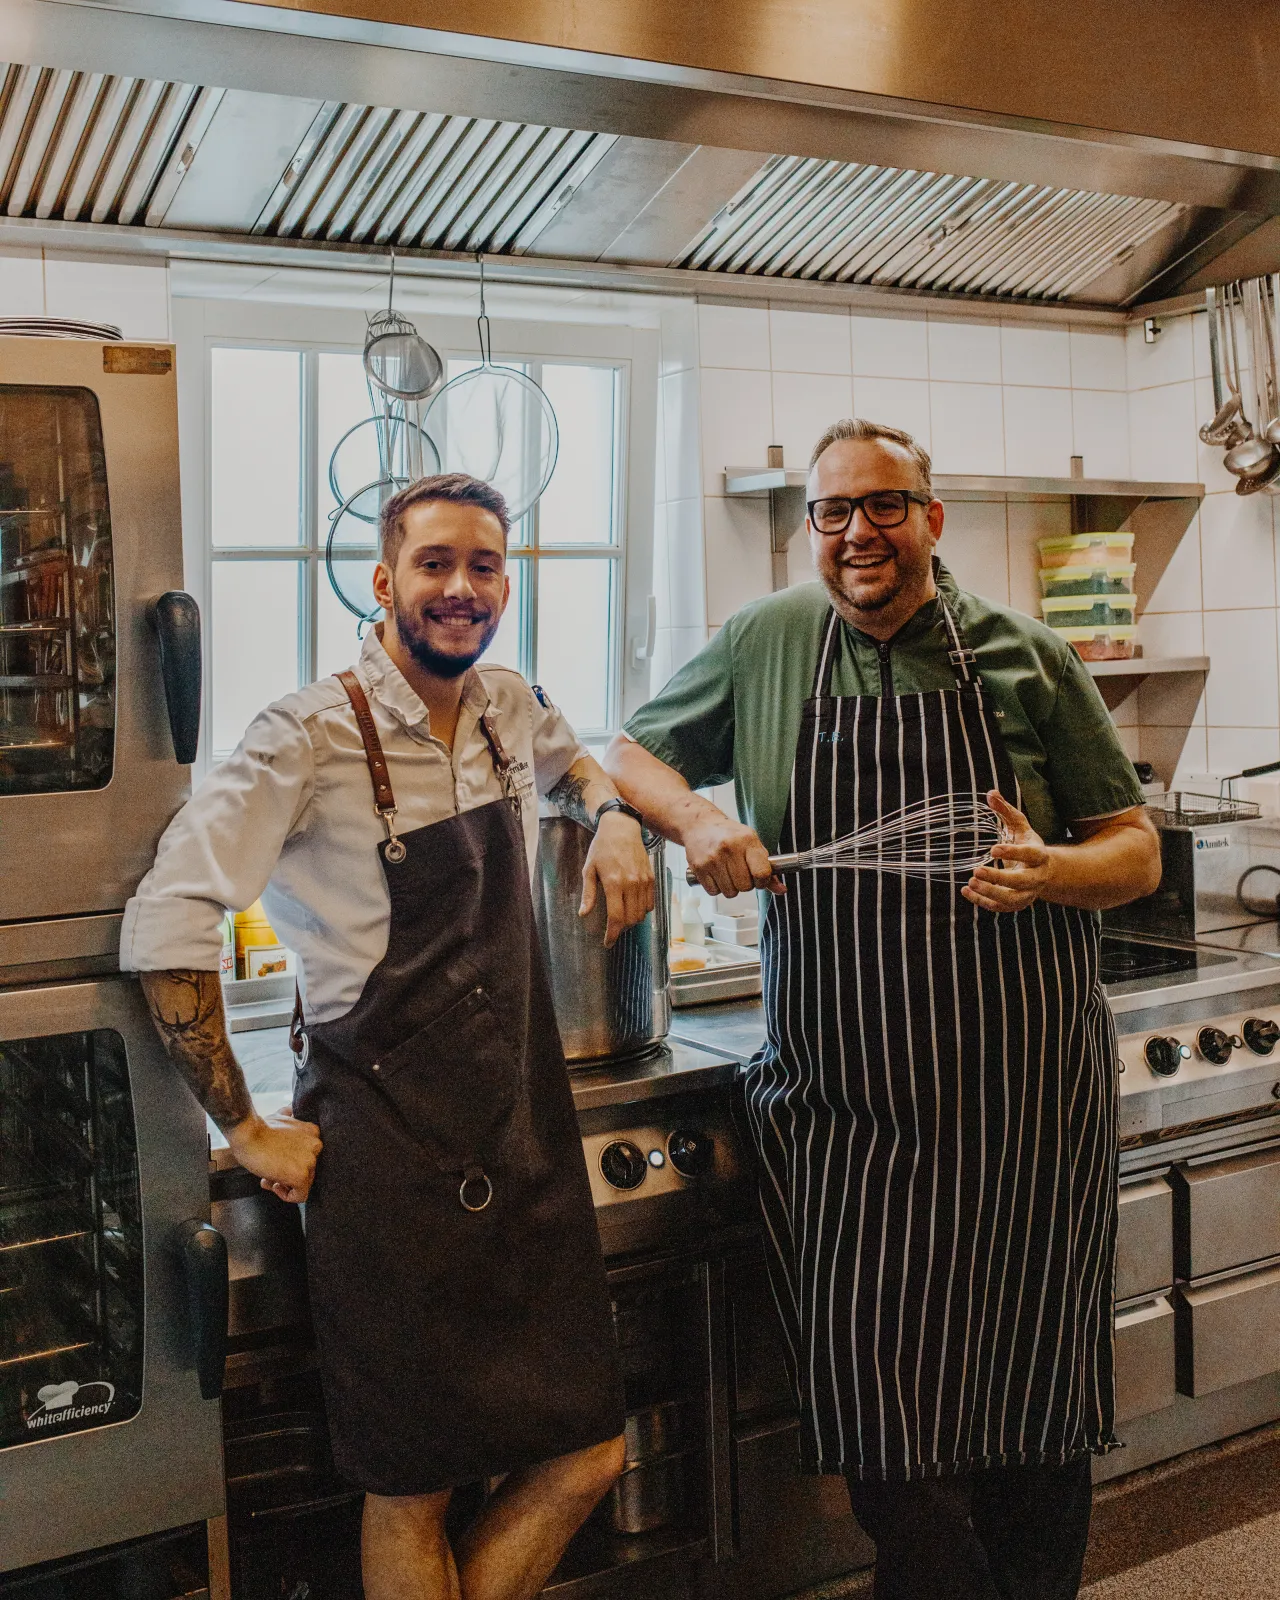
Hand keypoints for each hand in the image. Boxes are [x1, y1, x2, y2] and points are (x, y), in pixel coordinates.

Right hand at [227, 1107, 321, 1203]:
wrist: (248, 1134)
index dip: (291, 1161)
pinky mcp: (301, 1176)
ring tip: (267, 1178)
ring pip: (303, 1184)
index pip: (308, 1155)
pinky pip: (300, 1196)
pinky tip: (273, 1185)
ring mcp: (310, 1161)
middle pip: (307, 1171)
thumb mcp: (281, 1117)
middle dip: (287, 1175)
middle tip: (269, 1175)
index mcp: (313, 1132)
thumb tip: (289, 1112)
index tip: (276, 1162)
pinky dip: (286, 1196)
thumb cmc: (259, 1128)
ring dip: (284, 1184)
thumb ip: (291, 1121)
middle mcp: (316, 1146)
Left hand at [580, 813, 654, 947]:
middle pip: (631, 919)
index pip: (616, 918)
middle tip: (613, 929)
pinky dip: (643, 910)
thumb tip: (583, 914)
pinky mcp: (651, 878)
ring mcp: (644, 881)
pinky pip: (650, 903)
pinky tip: (633, 907)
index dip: (612, 934)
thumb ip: (588, 894)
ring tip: (622, 917)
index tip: (608, 943)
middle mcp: (631, 884)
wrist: (622, 828)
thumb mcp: (589, 869)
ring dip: (632, 920)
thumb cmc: (602, 847)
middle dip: (621, 929)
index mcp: (614, 883)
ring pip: (642, 913)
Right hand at [683, 807, 782, 897]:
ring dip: (730, 887)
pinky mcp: (699, 867)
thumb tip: (781, 890)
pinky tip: (715, 874)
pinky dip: (716, 887)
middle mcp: (729, 848)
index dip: (762, 881)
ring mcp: (713, 858)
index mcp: (747, 840)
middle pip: (745, 886)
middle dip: (745, 883)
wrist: (699, 824)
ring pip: (730, 892)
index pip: (762, 873)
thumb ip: (767, 868)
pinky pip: (714, 892)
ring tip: (726, 871)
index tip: (759, 878)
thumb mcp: (752, 844)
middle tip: (739, 871)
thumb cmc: (728, 835)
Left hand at [962, 790, 1053, 913]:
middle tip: (976, 870)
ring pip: (1011, 899)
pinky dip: (982, 901)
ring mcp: (1028, 893)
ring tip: (970, 882)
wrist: (1043, 871)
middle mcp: (1036, 877)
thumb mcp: (1019, 826)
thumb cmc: (1027, 844)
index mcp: (1039, 855)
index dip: (1013, 853)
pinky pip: (1000, 908)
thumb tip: (990, 793)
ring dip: (990, 893)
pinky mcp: (1016, 904)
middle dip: (999, 878)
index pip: (1030, 855)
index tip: (993, 849)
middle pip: (1021, 882)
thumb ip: (1006, 811)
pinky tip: (966, 891)